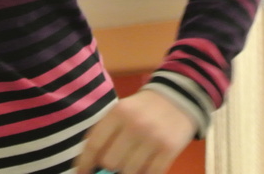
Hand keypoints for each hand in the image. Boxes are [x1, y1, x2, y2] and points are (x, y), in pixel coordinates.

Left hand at [75, 90, 196, 173]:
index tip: (83, 173)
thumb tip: (92, 167)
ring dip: (128, 172)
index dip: (85, 164)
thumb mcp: (122, 112)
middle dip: (109, 168)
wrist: (179, 98)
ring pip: (129, 172)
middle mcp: (135, 124)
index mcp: (118, 113)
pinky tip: (145, 167)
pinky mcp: (169, 149)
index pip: (94, 145)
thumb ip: (106, 135)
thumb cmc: (144, 109)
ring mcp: (153, 138)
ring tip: (131, 164)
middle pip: (110, 162)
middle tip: (115, 164)